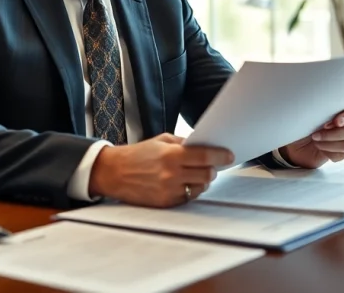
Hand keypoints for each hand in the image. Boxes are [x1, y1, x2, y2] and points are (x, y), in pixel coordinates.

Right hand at [88, 133, 233, 207]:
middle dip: (212, 169)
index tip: (229, 155)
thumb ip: (183, 143)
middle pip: (207, 174)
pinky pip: (188, 198)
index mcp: (171, 154)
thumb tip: (205, 146)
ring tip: (195, 174)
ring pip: (200, 188)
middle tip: (211, 165)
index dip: (221, 155)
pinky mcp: (166, 202)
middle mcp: (171, 174)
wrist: (114, 173)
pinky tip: (184, 183)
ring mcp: (169, 190)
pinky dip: (190, 190)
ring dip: (202, 181)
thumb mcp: (160, 140)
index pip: (205, 156)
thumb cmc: (137, 154)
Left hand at [280, 101, 343, 168]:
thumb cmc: (301, 121)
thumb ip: (318, 106)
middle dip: (333, 134)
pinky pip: (341, 155)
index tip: (336, 121)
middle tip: (315, 134)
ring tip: (314, 139)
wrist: (294, 141)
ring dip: (327, 143)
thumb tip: (322, 102)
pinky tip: (319, 147)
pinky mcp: (342, 152)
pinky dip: (327, 152)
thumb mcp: (307, 111)